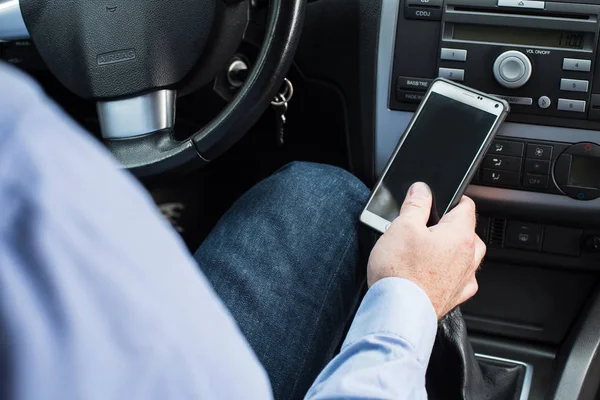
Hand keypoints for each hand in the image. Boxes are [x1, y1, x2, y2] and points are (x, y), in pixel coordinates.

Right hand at [367, 182, 485, 318]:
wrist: (398, 313)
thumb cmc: (400, 272)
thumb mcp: (402, 227)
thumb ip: (415, 205)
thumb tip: (422, 189)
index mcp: (460, 235)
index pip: (467, 207)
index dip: (454, 199)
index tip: (442, 199)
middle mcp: (468, 258)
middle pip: (469, 234)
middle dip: (453, 227)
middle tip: (431, 225)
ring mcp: (463, 281)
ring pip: (467, 258)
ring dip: (455, 251)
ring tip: (432, 250)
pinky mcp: (453, 299)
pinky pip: (460, 280)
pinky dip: (450, 274)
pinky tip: (432, 274)